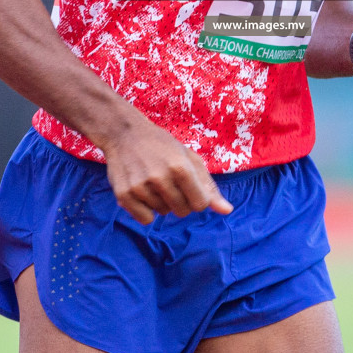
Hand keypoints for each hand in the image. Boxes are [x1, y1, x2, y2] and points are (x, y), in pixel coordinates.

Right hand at [100, 119, 233, 224]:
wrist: (124, 133)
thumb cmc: (162, 145)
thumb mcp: (189, 158)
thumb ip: (209, 186)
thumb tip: (227, 211)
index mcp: (180, 167)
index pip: (201, 204)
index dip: (197, 197)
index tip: (189, 186)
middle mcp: (160, 178)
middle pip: (182, 211)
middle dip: (180, 200)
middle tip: (169, 181)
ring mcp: (140, 187)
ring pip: (163, 213)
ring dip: (161, 202)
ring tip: (153, 181)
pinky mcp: (124, 195)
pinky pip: (145, 219)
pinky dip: (146, 210)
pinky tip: (142, 191)